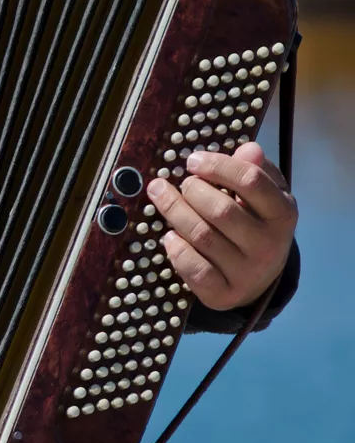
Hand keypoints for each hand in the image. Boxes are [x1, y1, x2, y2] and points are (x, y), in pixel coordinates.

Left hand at [145, 142, 296, 310]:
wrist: (259, 277)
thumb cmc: (255, 223)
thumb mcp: (263, 195)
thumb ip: (255, 170)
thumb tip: (248, 148)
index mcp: (282, 213)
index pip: (250, 181)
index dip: (218, 166)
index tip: (192, 160)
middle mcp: (270, 245)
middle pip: (221, 210)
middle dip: (192, 191)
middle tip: (179, 183)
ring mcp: (248, 272)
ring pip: (202, 237)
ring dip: (175, 213)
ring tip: (161, 197)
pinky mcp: (225, 294)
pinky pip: (195, 270)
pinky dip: (177, 250)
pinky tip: (169, 236)